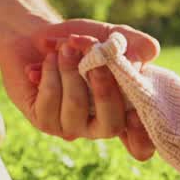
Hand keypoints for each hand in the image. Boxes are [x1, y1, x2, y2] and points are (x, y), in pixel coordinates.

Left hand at [0, 19, 157, 156]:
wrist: (37, 35)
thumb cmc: (81, 40)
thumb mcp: (113, 36)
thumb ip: (137, 44)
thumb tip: (142, 57)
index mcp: (124, 109)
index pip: (141, 144)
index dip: (141, 137)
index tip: (135, 114)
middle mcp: (100, 125)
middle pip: (111, 126)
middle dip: (105, 92)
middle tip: (95, 62)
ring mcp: (72, 127)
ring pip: (76, 107)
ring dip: (71, 70)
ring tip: (66, 48)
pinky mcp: (44, 121)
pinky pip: (49, 101)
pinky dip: (50, 73)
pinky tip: (49, 60)